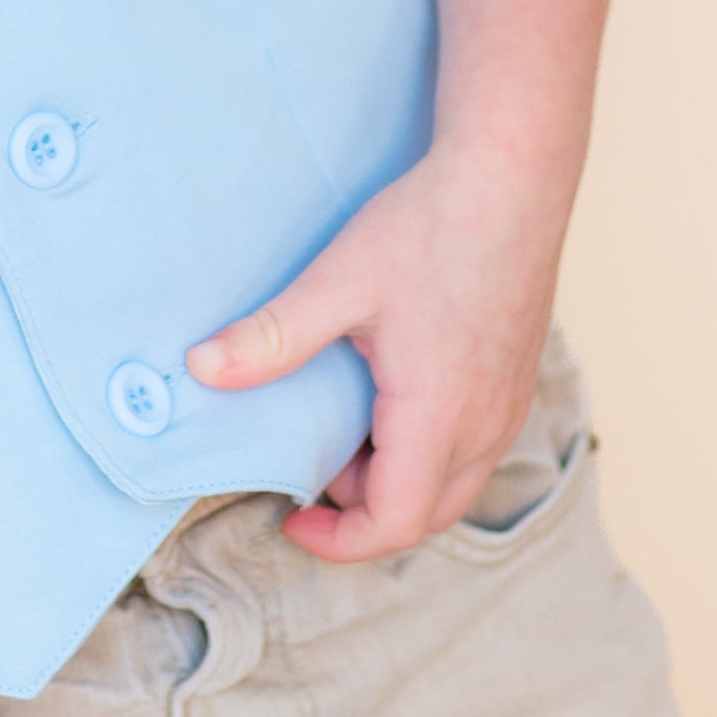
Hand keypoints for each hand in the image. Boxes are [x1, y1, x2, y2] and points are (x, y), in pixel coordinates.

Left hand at [183, 145, 566, 561]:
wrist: (510, 176)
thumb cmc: (429, 227)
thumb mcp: (337, 283)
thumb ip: (271, 337)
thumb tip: (200, 369)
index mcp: (438, 417)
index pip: (395, 525)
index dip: (339, 540)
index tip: (292, 518)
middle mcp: (485, 425)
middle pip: (426, 513)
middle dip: (362, 508)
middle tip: (310, 465)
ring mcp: (509, 403)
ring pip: (454, 481)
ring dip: (396, 474)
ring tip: (344, 422)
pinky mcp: (516, 378)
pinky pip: (473, 445)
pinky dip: (427, 446)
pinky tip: (390, 391)